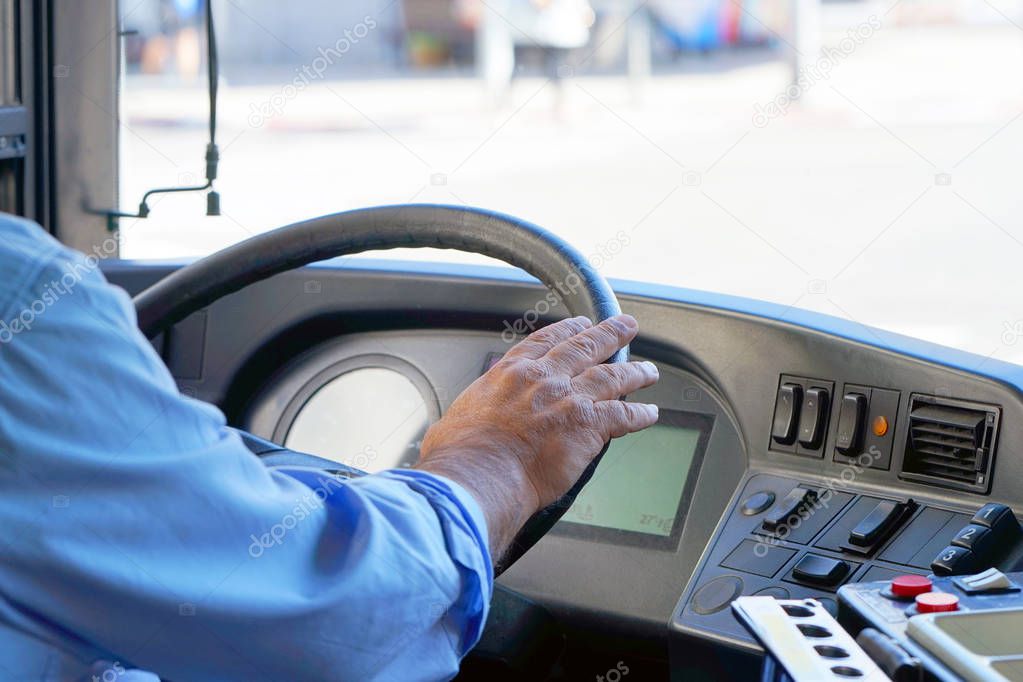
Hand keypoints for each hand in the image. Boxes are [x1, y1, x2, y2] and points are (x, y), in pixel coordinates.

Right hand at [415, 314, 658, 561]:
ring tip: (648, 370)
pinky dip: (640, 414)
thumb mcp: (457, 418)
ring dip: (635, 371)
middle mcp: (543, 378)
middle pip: (585, 347)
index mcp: (510, 373)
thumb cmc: (461, 455)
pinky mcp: (588, 425)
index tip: (581, 325)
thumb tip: (462, 430)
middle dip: (610, 334)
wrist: (478, 474)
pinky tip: (650, 413)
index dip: (568, 330)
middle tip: (626, 325)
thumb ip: (473, 416)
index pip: (546, 341)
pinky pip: (624, 415)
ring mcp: (568, 399)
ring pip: (611, 376)